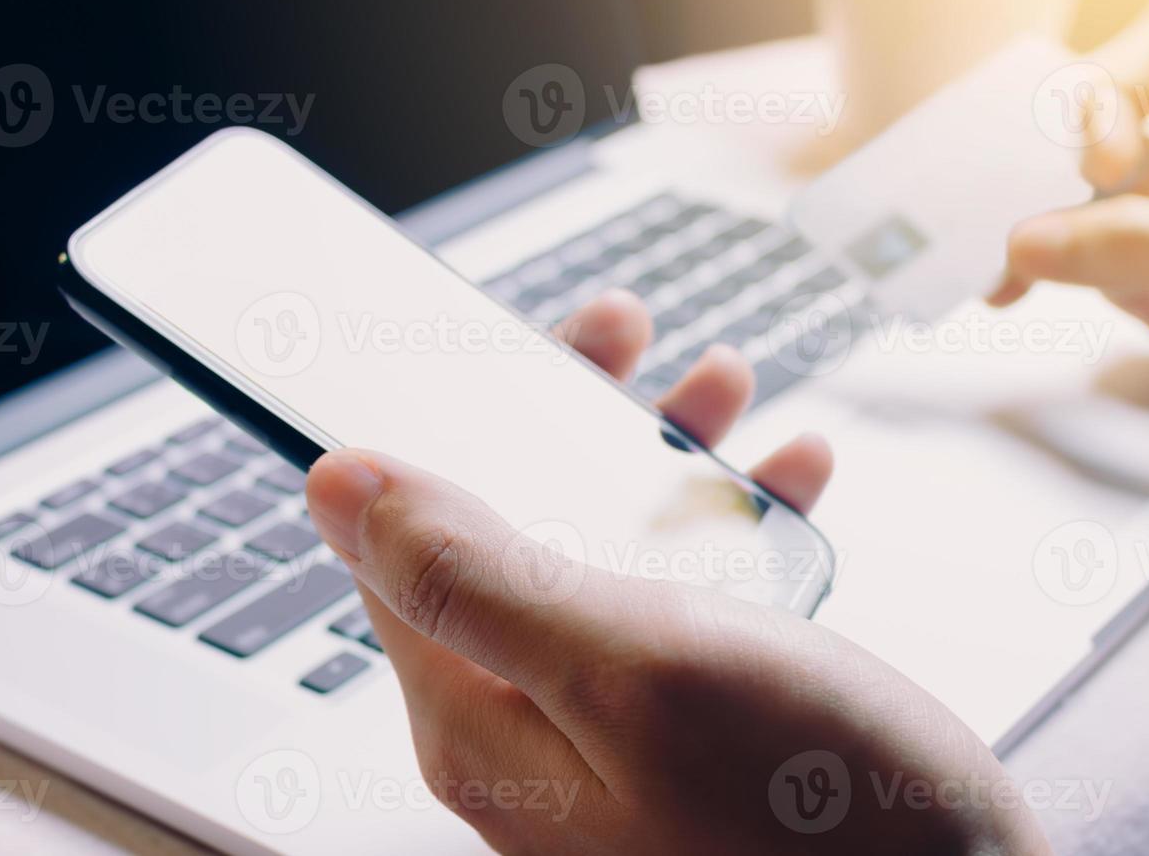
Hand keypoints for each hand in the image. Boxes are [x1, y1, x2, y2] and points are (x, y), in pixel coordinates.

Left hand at [306, 290, 1050, 854]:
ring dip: (660, 460)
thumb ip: (477, 577)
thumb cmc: (811, 816)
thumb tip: (336, 486)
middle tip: (630, 340)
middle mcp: (531, 726)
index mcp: (482, 715)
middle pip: (514, 532)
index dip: (449, 430)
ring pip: (607, 552)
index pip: (408, 542)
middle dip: (572, 422)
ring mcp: (613, 730)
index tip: (508, 347)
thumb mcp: (632, 666)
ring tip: (724, 392)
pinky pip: (684, 601)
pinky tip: (786, 483)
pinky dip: (729, 529)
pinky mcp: (689, 728)